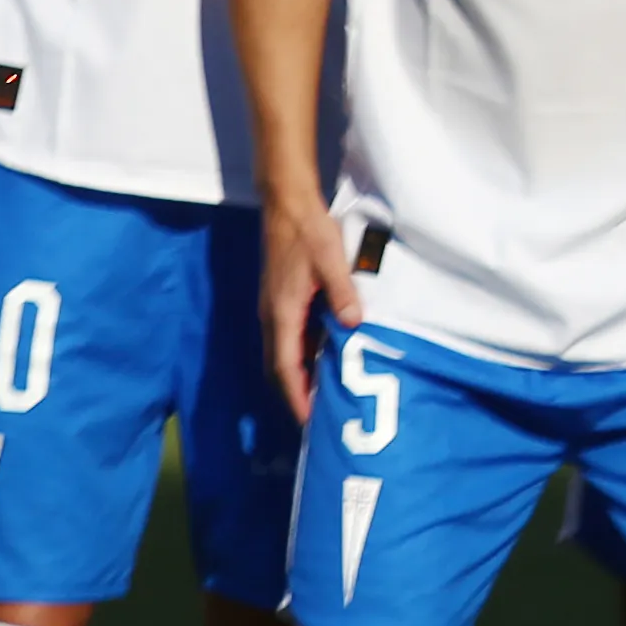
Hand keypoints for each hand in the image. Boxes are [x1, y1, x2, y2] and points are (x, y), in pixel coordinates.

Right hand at [263, 194, 362, 421]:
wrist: (287, 204)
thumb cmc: (308, 231)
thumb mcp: (330, 259)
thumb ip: (342, 291)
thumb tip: (353, 323)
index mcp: (282, 311)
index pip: (285, 365)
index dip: (296, 394)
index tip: (306, 420)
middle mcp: (273, 315)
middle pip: (280, 366)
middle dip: (296, 394)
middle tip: (318, 421)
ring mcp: (275, 308)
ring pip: (284, 353)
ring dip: (299, 377)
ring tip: (322, 399)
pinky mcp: (282, 301)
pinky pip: (290, 338)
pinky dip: (302, 357)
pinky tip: (322, 362)